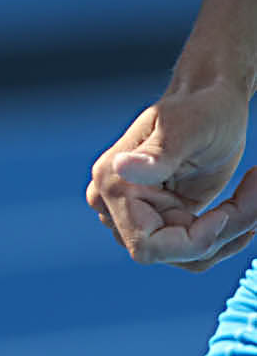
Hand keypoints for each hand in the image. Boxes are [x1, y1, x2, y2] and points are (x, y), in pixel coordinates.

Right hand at [88, 83, 256, 269]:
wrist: (212, 100)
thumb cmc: (203, 107)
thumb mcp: (187, 128)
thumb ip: (156, 155)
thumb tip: (121, 169)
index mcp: (113, 183)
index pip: (148, 246)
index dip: (194, 241)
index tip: (230, 214)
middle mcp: (114, 205)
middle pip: (174, 252)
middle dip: (222, 230)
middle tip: (255, 190)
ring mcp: (136, 215)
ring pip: (189, 255)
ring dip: (231, 231)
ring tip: (254, 191)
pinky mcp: (162, 219)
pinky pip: (196, 249)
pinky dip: (228, 231)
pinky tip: (245, 203)